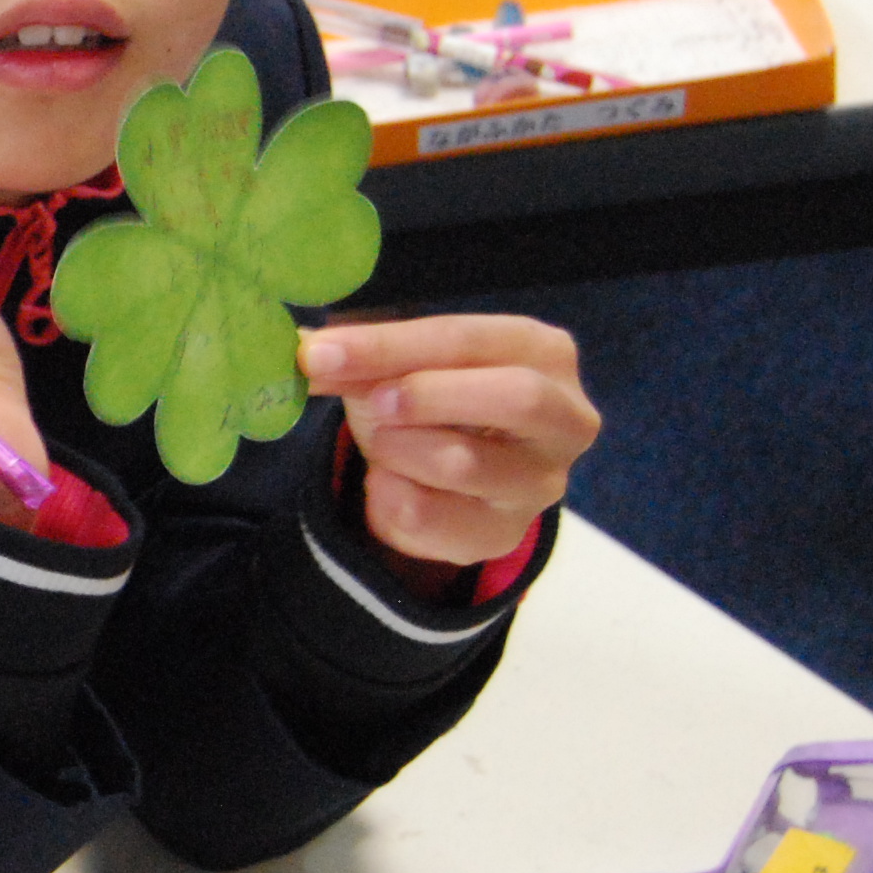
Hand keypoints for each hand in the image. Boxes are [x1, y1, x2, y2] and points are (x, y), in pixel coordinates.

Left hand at [299, 316, 597, 574]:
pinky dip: (386, 494)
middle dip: (425, 395)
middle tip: (372, 402)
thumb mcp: (398, 365)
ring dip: (396, 447)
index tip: (319, 352)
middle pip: (513, 396)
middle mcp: (564, 417)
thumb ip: (361, 354)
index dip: (389, 344)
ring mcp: (541, 482)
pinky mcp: (504, 534)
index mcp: (541, 351)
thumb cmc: (433, 399)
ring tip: (381, 441)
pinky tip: (387, 481)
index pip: (469, 339)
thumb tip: (307, 350)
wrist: (443, 479)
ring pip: (463, 461)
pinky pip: (428, 515)